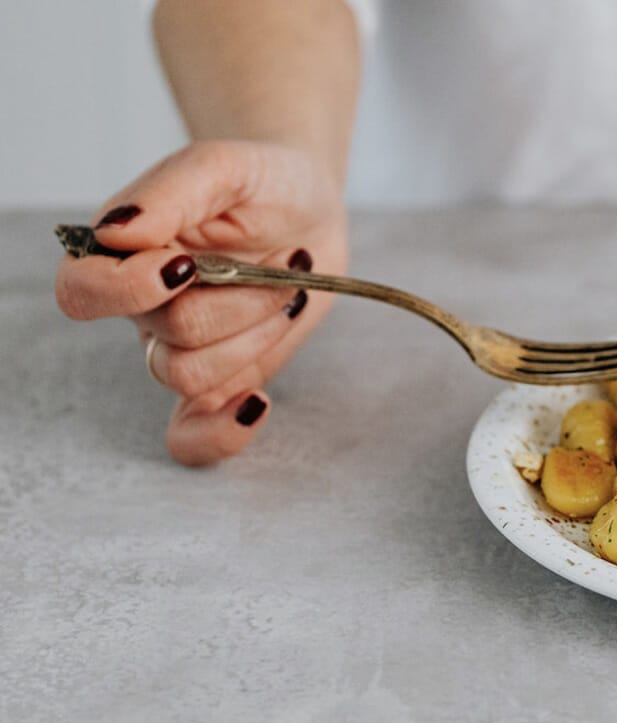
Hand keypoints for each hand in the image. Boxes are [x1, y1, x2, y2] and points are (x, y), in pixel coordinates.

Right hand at [55, 140, 347, 465]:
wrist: (307, 206)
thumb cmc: (258, 182)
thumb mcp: (223, 167)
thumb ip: (168, 194)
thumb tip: (117, 233)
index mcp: (123, 252)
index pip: (83, 293)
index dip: (130, 290)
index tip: (186, 265)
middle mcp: (144, 307)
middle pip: (168, 335)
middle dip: (241, 301)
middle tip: (292, 258)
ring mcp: (182, 346)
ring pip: (192, 375)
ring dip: (258, 333)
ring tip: (294, 289)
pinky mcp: (224, 376)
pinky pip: (194, 435)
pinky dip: (221, 434)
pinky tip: (257, 405)